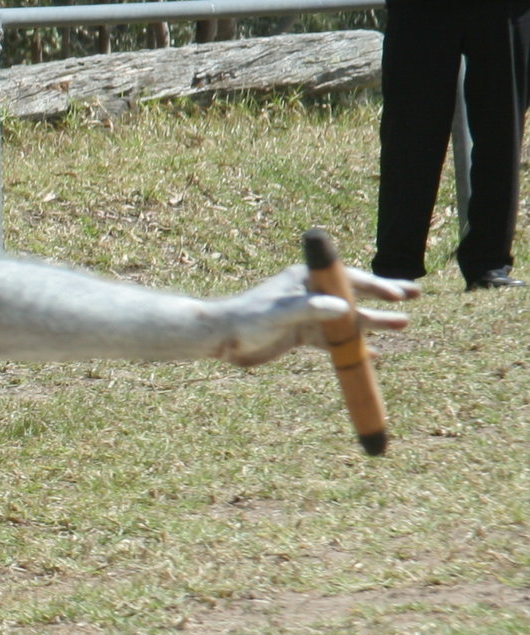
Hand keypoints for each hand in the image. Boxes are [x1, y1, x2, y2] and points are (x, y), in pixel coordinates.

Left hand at [211, 263, 416, 367]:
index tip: (399, 293)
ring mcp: (307, 314)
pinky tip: (372, 355)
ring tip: (403, 325)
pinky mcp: (300, 334)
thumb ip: (310, 309)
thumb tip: (345, 308)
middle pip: (353, 295)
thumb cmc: (245, 319)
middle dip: (383, 296)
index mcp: (305, 280)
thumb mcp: (279, 313)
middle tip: (414, 297)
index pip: (348, 280)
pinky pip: (332, 340)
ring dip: (373, 323)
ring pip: (346, 320)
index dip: (375, 286)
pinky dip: (351, 347)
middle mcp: (309, 293)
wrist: (220, 338)